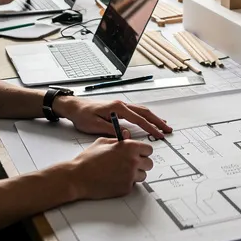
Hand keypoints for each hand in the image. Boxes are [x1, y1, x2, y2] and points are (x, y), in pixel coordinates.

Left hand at [55, 96, 172, 138]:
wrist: (74, 106)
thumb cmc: (82, 116)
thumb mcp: (95, 126)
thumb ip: (112, 131)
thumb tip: (127, 136)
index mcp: (117, 108)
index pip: (138, 119)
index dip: (150, 128)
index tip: (159, 135)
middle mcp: (121, 104)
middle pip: (144, 112)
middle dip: (157, 121)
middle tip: (167, 130)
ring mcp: (120, 105)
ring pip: (141, 111)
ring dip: (153, 118)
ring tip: (163, 125)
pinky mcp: (118, 108)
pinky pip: (136, 111)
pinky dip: (145, 116)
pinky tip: (148, 120)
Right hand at [64, 137, 154, 199]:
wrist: (78, 177)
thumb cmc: (88, 160)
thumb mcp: (103, 142)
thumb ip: (119, 139)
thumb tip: (127, 137)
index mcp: (129, 147)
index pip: (148, 149)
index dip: (142, 151)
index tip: (138, 153)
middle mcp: (133, 161)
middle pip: (149, 163)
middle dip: (141, 163)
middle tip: (130, 163)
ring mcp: (130, 176)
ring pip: (143, 175)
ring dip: (135, 174)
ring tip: (120, 172)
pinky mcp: (126, 188)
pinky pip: (132, 185)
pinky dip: (126, 183)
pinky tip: (114, 179)